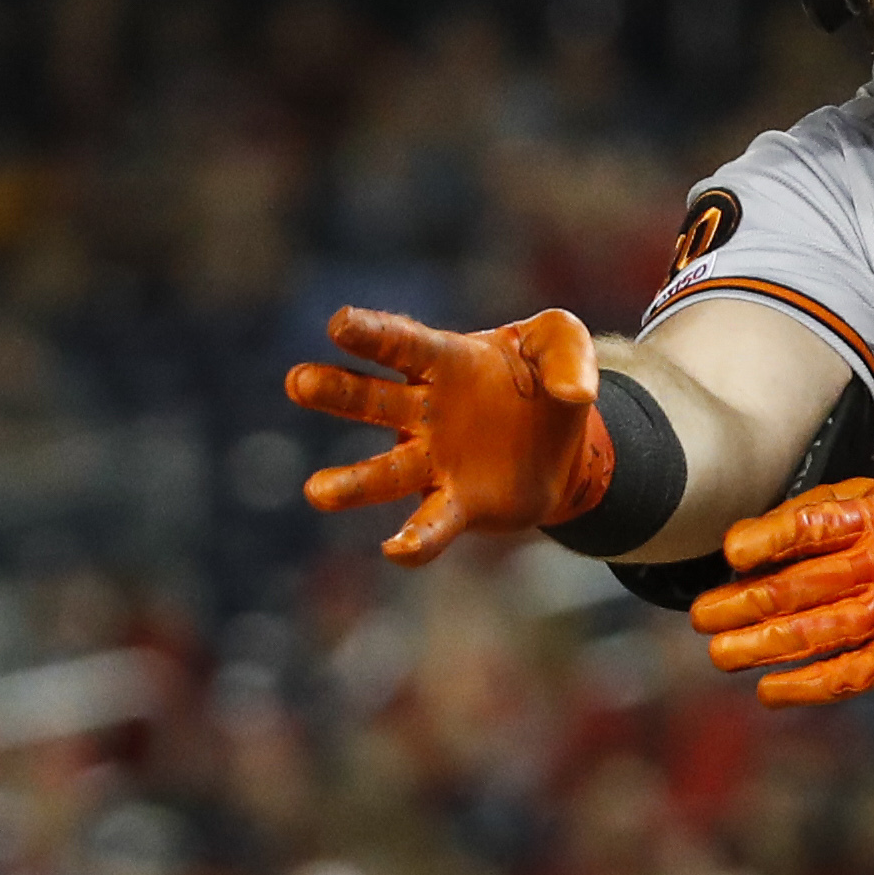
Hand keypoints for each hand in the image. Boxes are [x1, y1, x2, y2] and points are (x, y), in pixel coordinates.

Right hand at [285, 307, 613, 564]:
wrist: (562, 444)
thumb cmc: (547, 378)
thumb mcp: (563, 341)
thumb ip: (570, 353)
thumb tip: (575, 395)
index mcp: (445, 360)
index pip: (403, 343)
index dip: (372, 333)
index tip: (339, 323)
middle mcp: (426, 410)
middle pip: (374, 401)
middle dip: (337, 391)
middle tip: (298, 382)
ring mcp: (436, 460)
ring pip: (387, 472)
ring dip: (352, 484)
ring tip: (317, 492)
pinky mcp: (458, 503)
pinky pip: (431, 523)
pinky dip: (415, 539)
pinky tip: (396, 551)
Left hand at [691, 478, 873, 706]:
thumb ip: (818, 512)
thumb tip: (746, 539)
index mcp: (873, 518)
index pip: (811, 526)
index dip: (767, 540)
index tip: (731, 555)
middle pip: (801, 586)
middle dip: (742, 604)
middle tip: (701, 617)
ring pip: (817, 633)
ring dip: (761, 647)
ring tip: (720, 655)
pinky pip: (850, 674)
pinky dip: (806, 686)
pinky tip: (768, 691)